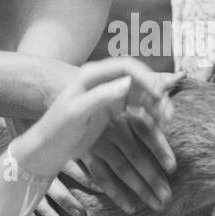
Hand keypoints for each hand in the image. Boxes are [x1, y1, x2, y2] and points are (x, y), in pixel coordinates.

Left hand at [15, 58, 177, 193]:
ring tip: (166, 121)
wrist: (47, 148)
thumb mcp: (77, 113)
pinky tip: (157, 126)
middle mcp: (103, 81)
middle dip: (156, 93)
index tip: (159, 96)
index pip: (127, 67)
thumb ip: (101, 97)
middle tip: (168, 114)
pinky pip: (137, 108)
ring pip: (141, 94)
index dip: (147, 78)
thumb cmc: (57, 129)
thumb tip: (128, 84)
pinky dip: (149, 115)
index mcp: (92, 75)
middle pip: (138, 79)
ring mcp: (109, 95)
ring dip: (156, 105)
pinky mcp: (112, 110)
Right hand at [76, 108, 177, 214]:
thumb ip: (149, 110)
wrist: (75, 104)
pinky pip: (102, 177)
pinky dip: (116, 193)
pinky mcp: (84, 154)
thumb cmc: (110, 104)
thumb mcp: (127, 101)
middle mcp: (111, 128)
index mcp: (124, 113)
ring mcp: (97, 142)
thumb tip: (169, 117)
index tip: (173, 168)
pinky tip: (130, 207)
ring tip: (157, 205)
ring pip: (122, 170)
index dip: (160, 149)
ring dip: (140, 189)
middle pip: (137, 155)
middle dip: (154, 178)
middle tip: (168, 198)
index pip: (147, 131)